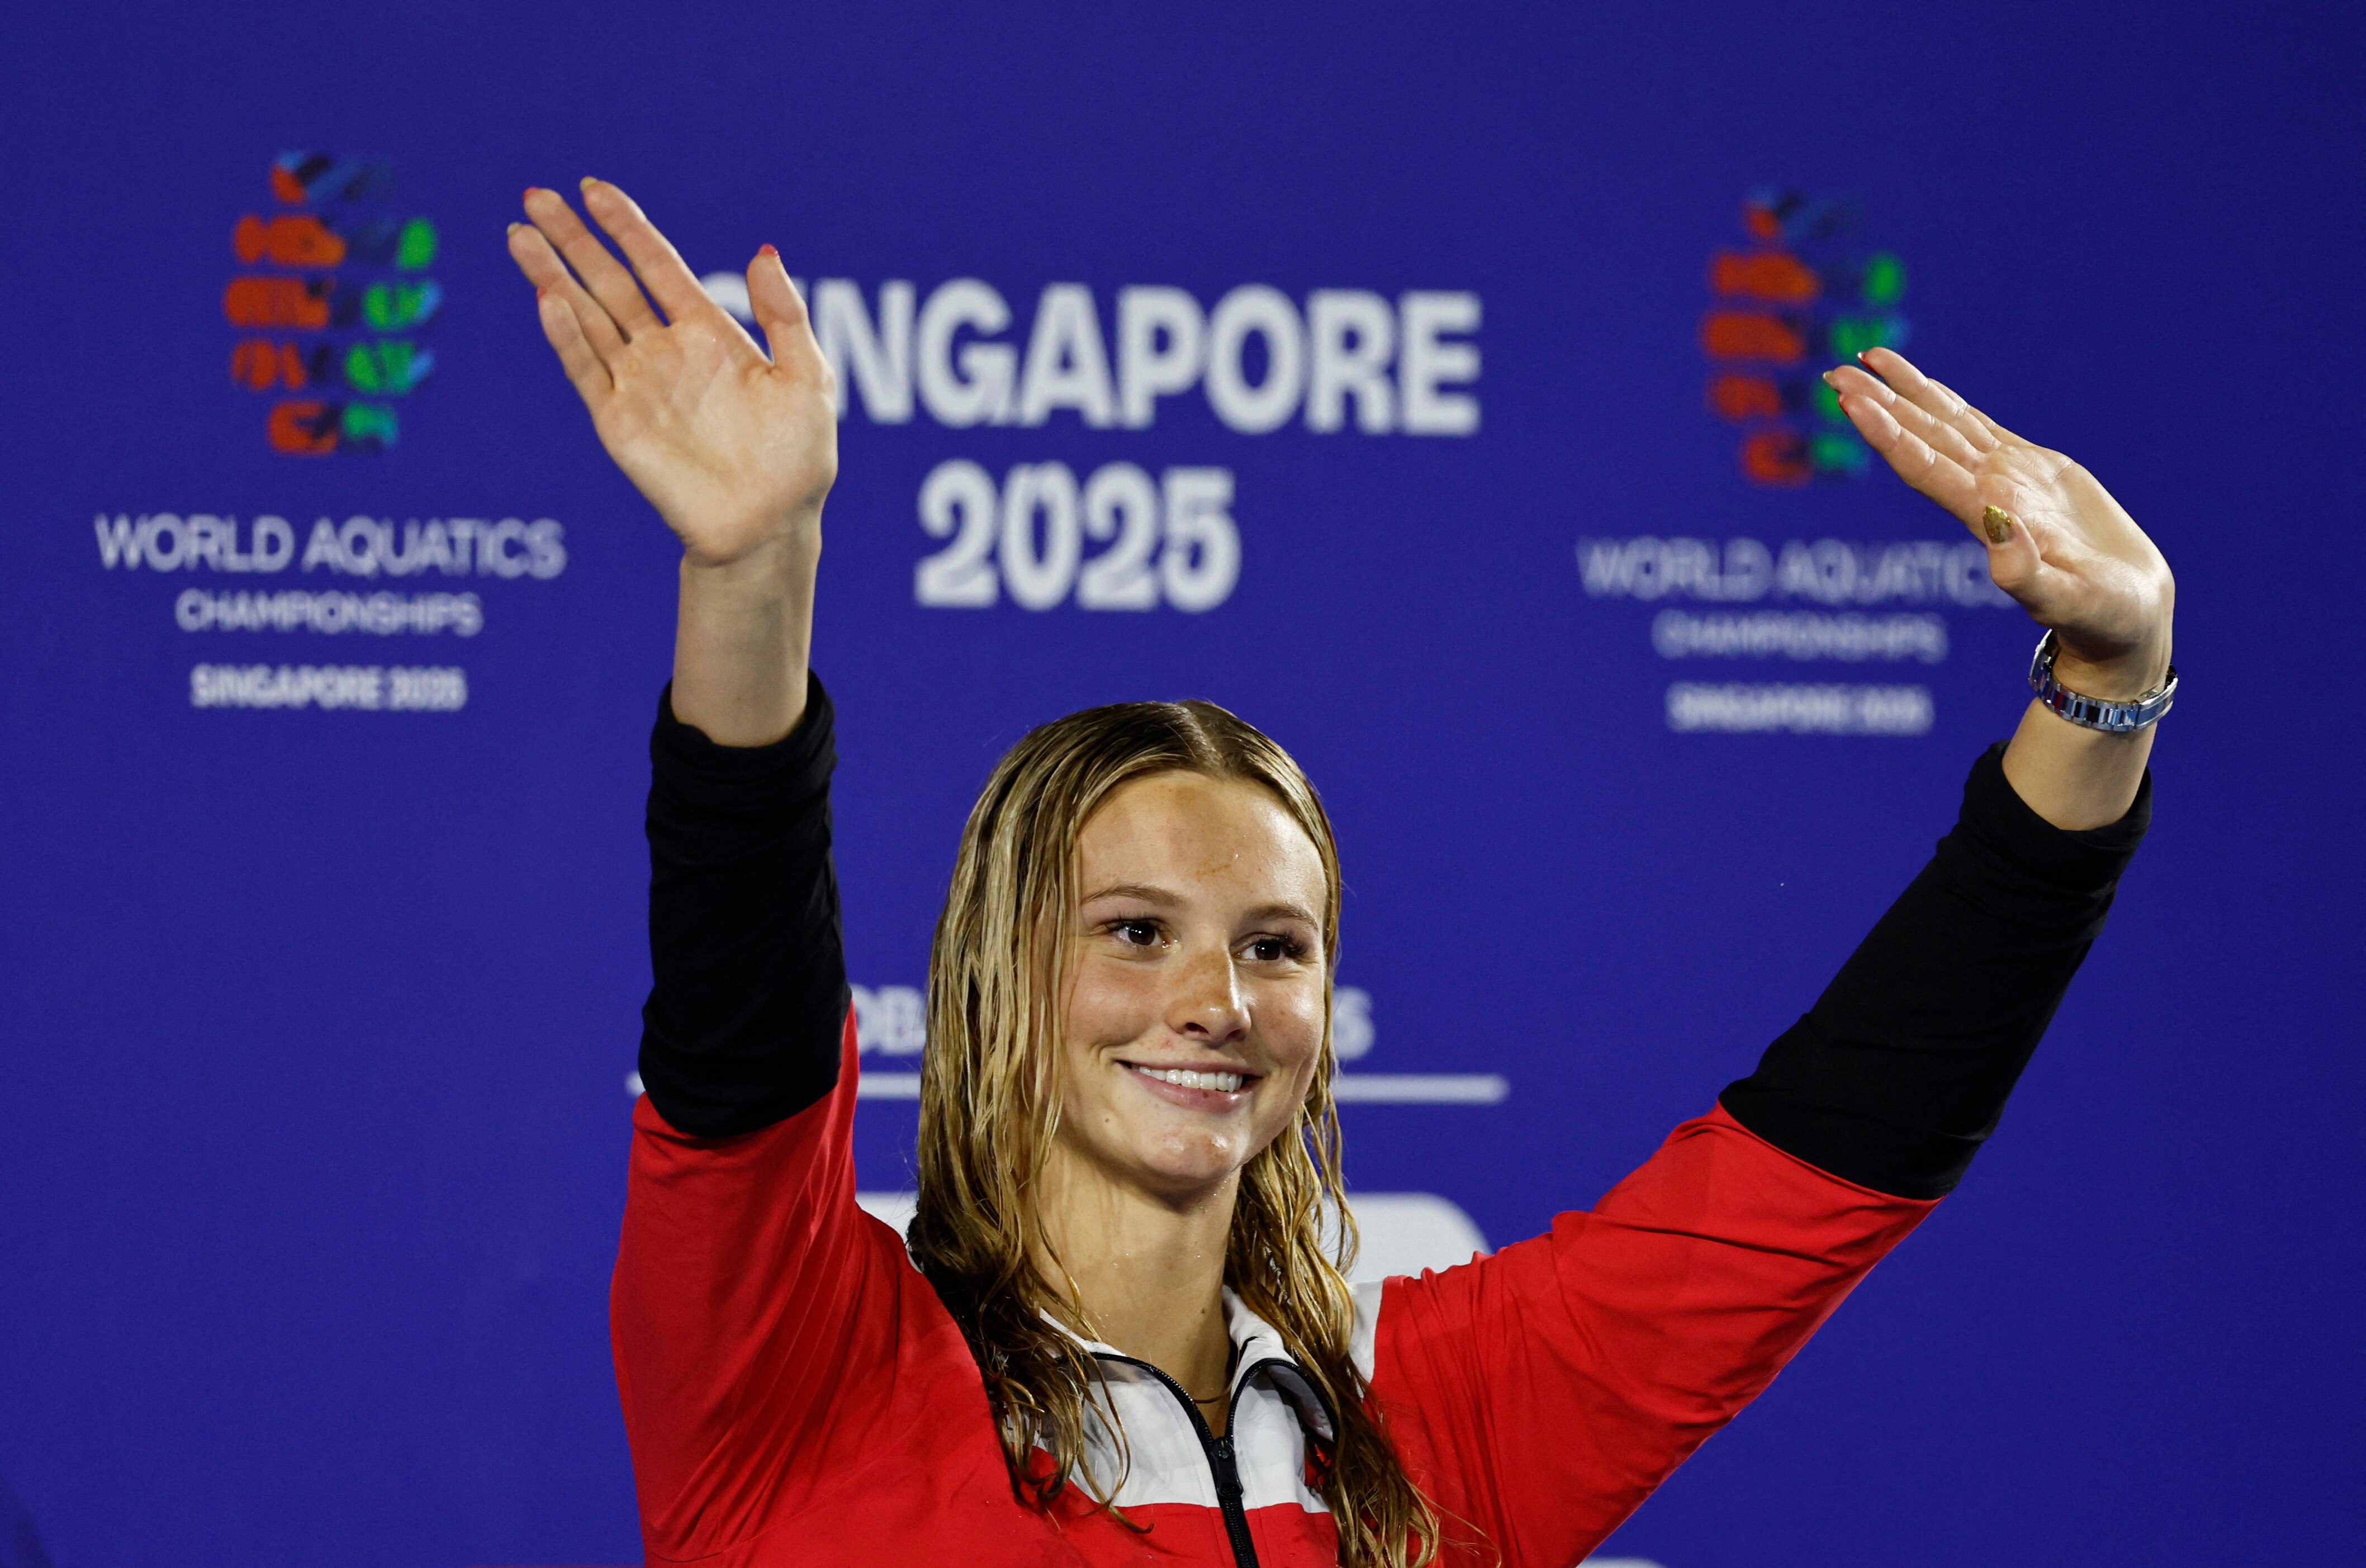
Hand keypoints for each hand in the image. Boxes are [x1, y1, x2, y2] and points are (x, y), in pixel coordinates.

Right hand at [507, 179, 836, 566]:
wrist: (771, 526)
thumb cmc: (797, 459)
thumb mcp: (808, 378)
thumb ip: (785, 316)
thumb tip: (764, 253)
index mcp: (709, 335)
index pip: (658, 266)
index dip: (626, 227)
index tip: (593, 188)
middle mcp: (666, 353)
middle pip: (609, 282)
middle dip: (573, 239)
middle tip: (536, 195)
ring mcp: (638, 386)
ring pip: (586, 318)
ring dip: (552, 276)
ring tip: (519, 233)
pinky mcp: (618, 422)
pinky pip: (587, 370)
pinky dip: (566, 336)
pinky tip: (548, 299)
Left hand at [1827, 348, 2173, 699]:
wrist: (2123, 619)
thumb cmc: (2098, 619)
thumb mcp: (2067, 600)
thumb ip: (2027, 573)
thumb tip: (1996, 529)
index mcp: (1986, 519)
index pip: (1925, 470)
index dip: (1888, 436)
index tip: (1852, 403)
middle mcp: (1985, 493)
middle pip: (1922, 438)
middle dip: (1879, 404)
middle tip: (1833, 373)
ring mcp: (2005, 478)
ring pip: (1945, 424)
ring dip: (1904, 393)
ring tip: (1865, 360)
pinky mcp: (2031, 469)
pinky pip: (1979, 426)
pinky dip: (1948, 402)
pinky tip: (1921, 386)